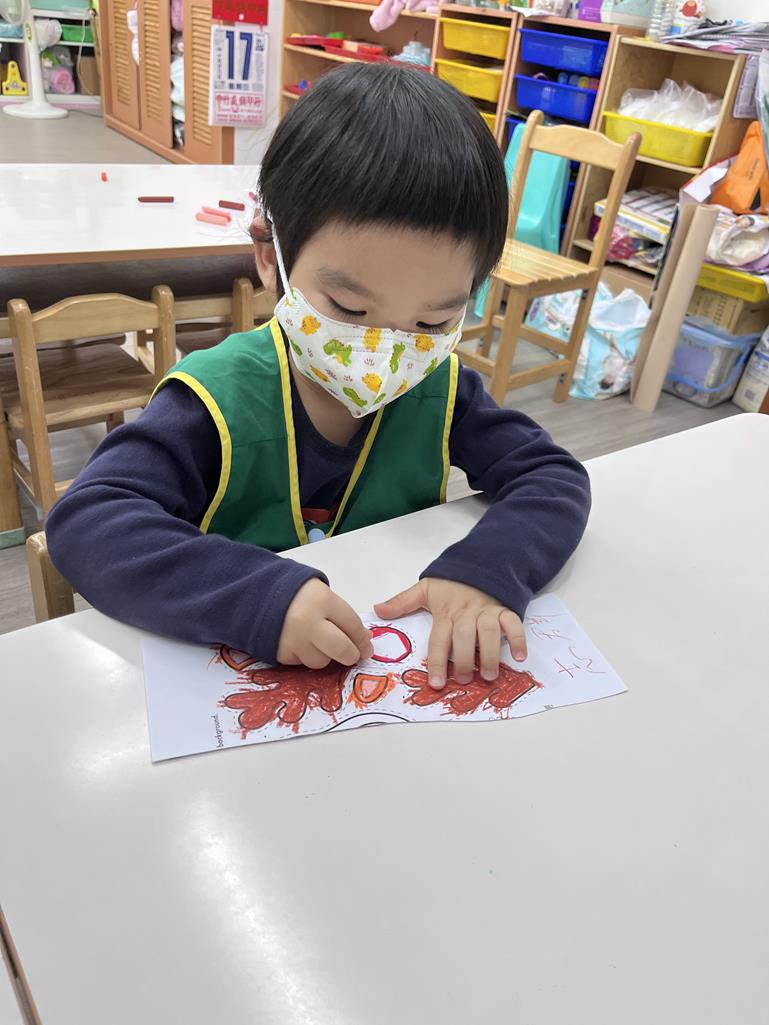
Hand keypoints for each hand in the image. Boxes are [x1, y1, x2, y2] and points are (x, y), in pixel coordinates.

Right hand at [277, 579, 372, 668]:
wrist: (257, 595)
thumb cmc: (296, 594)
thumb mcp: (323, 595)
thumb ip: (343, 615)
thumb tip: (363, 640)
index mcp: (323, 601)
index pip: (352, 626)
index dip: (363, 639)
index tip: (367, 647)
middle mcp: (308, 622)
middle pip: (341, 650)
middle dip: (351, 655)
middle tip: (353, 654)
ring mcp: (294, 640)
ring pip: (321, 661)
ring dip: (324, 655)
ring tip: (317, 641)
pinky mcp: (281, 653)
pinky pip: (302, 663)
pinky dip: (305, 656)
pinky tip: (300, 642)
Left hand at [374, 578, 526, 690]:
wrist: (480, 563)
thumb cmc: (451, 584)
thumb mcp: (425, 589)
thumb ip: (402, 602)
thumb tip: (377, 610)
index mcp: (446, 612)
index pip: (439, 639)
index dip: (437, 662)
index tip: (437, 683)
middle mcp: (467, 613)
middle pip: (465, 637)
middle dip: (465, 660)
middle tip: (465, 679)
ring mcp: (487, 611)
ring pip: (490, 632)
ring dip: (491, 654)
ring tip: (489, 675)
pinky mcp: (504, 610)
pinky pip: (513, 624)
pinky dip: (519, 639)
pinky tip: (520, 657)